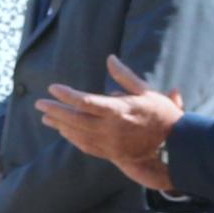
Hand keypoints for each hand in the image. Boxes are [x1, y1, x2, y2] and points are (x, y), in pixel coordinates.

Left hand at [39, 53, 182, 193]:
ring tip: (46, 118)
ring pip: (78, 134)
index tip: (53, 88)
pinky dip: (72, 139)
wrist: (174, 145)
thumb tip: (110, 59)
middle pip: (75, 119)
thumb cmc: (161, 114)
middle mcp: (110, 129)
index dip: (66, 95)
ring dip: (60, 125)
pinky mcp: (111, 154)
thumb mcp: (146, 91)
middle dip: (55, 111)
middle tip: (39, 104)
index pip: (85, 101)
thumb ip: (124, 76)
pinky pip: (86, 147)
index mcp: (118, 111)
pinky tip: (64, 132)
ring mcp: (109, 144)